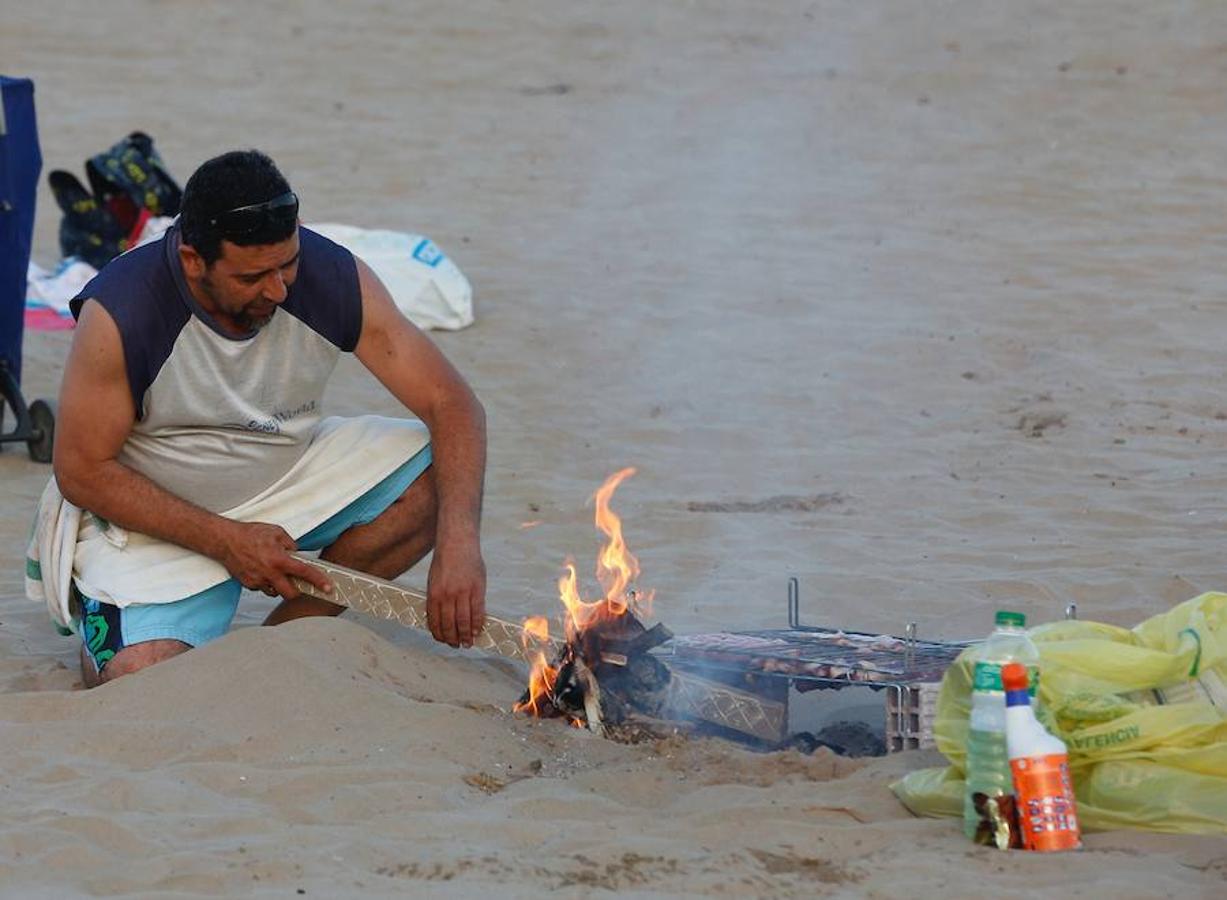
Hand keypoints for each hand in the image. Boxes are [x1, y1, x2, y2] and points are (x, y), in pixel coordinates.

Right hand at [218, 521, 332, 599]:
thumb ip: (290, 544)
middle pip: (290, 593)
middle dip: (297, 591)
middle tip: (299, 584)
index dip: (319, 581)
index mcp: (279, 560)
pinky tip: (263, 571)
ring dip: (280, 587)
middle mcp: (269, 573)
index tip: (328, 587)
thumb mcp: (276, 532)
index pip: (304, 573)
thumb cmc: (249, 534)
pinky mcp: (248, 584)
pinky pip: (263, 588)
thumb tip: (297, 553)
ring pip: (275, 592)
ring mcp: (258, 581)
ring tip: (277, 574)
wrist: (225, 540)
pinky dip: (266, 583)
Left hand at [426, 539, 486, 647]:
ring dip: (465, 635)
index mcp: (434, 594)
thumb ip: (438, 598)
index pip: (435, 621)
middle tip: (456, 645)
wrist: (457, 542)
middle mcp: (447, 595)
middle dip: (452, 639)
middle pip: (450, 625)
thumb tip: (441, 617)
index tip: (443, 640)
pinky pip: (478, 611)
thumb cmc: (445, 561)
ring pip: (464, 621)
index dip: (439, 634)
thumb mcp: (434, 580)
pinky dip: (477, 623)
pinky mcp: (477, 588)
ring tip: (468, 642)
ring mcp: (463, 592)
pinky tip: (477, 630)